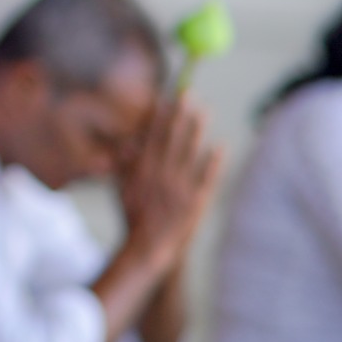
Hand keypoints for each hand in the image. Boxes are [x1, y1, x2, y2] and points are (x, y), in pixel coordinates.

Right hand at [119, 93, 223, 266]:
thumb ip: (125, 164)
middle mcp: (160, 174)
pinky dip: (213, 162)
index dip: (160, 115)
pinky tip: (220, 146)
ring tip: (204, 111)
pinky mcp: (195, 202)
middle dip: (180, 114)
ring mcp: (179, 188)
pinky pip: (206, 178)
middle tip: (189, 94)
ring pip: (189, 152)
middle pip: (172, 138)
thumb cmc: (132, 217)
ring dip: (196, 130)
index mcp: (141, 170)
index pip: (152, 135)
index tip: (167, 97)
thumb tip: (129, 142)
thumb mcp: (121, 187)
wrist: (147, 248)